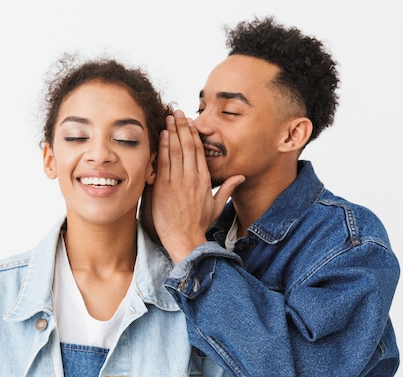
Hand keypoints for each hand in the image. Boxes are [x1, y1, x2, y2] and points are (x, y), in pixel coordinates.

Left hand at [152, 110, 243, 263]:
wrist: (185, 239)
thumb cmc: (199, 225)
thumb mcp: (217, 206)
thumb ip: (227, 189)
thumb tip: (241, 177)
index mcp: (204, 180)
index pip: (199, 151)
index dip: (193, 134)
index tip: (188, 122)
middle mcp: (192, 178)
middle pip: (187, 146)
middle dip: (181, 127)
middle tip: (176, 112)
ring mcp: (177, 182)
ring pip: (175, 151)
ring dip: (171, 132)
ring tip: (168, 118)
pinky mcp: (163, 189)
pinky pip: (163, 163)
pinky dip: (162, 148)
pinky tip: (161, 135)